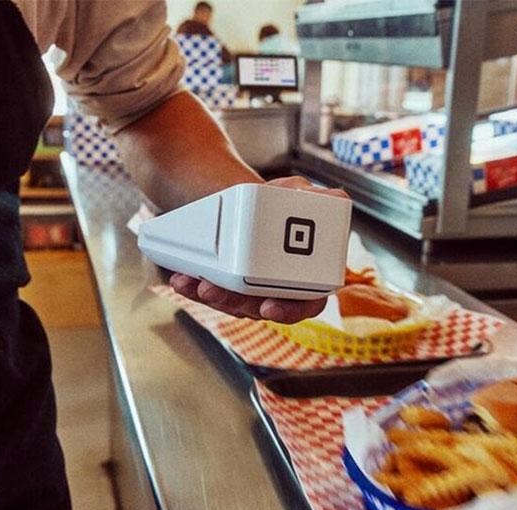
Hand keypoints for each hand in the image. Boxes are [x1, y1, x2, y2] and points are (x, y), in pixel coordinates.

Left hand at [170, 176, 348, 323]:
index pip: (307, 303)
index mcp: (308, 275)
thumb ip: (314, 198)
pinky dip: (194, 289)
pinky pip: (212, 295)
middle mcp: (280, 290)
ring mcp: (252, 293)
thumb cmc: (277, 201)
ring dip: (209, 296)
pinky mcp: (226, 288)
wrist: (243, 200)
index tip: (270, 306)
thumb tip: (336, 198)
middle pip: (259, 309)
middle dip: (234, 303)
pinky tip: (180, 279)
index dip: (290, 310)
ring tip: (188, 280)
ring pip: (232, 305)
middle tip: (212, 289)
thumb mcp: (297, 193)